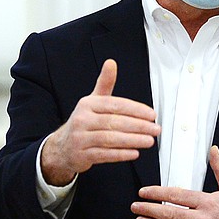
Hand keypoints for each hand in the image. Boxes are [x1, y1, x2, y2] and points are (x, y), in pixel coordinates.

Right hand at [40, 59, 159, 185]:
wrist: (63, 146)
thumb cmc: (84, 122)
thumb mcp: (92, 101)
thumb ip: (105, 83)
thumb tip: (111, 63)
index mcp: (87, 104)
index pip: (115, 105)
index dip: (135, 110)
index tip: (151, 115)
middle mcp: (82, 120)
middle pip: (114, 122)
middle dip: (138, 126)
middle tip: (155, 129)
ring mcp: (80, 138)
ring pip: (110, 139)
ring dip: (132, 140)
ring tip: (149, 141)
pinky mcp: (81, 155)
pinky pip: (104, 155)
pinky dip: (121, 154)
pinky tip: (134, 152)